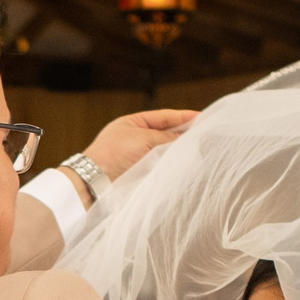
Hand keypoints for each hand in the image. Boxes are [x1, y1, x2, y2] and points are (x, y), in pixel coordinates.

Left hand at [80, 108, 198, 193]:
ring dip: (179, 150)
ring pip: (164, 150)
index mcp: (132, 123)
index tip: (202, 117)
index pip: (163, 117)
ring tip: (198, 148)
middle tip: (205, 133)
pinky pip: (159, 165)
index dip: (183, 116)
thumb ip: (166, 137)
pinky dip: (171, 163)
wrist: (94, 182)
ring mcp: (136, 156)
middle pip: (165, 133)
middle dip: (184, 133)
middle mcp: (135, 138)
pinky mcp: (138, 173)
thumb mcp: (143, 139)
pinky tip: (183, 163)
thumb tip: (183, 139)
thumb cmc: (114, 155)